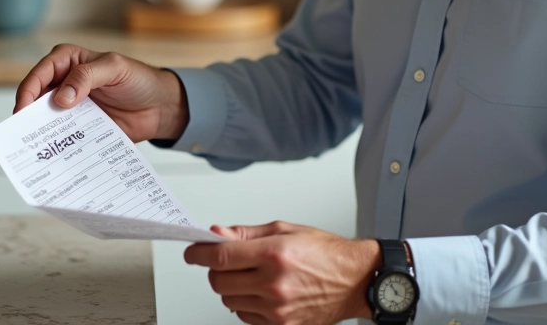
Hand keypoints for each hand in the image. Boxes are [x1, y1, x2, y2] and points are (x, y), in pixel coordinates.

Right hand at [13, 43, 188, 142]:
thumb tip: (61, 97)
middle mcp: (63, 83)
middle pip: (36, 100)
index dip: (27, 93)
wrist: (159, 107)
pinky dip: (57, 146)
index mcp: (67, 61)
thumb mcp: (115, 68)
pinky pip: (62, 138)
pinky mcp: (78, 128)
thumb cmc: (139, 79)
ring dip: (41, 134)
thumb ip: (87, 76)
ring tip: (35, 151)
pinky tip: (54, 157)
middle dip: (28, 117)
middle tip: (22, 136)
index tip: (23, 113)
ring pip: (45, 121)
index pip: (39, 75)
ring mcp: (69, 108)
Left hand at [184, 222, 379, 324]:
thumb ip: (246, 234)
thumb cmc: (325, 252)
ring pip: (229, 301)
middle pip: (219, 282)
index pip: (221, 257)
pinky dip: (245, 304)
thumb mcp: (285, 230)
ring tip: (251, 276)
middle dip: (215, 270)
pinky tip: (260, 292)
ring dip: (231, 288)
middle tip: (225, 262)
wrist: (354, 280)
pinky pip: (245, 317)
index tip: (192, 252)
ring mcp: (277, 309)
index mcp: (274, 254)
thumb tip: (217, 234)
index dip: (199, 253)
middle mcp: (274, 284)